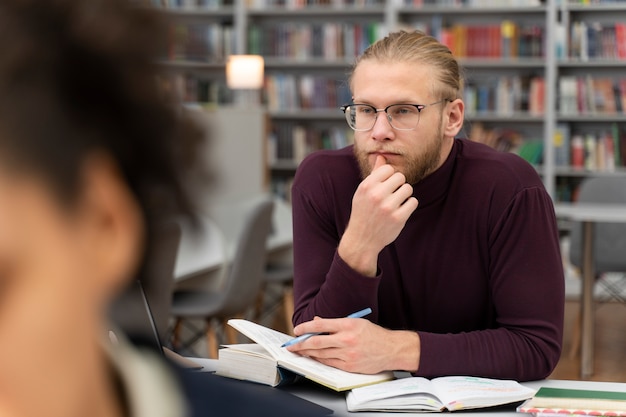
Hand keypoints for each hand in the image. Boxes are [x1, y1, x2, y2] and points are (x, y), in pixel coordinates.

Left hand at [286, 316, 419, 374]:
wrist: (391, 349)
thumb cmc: (373, 334)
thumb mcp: (355, 322)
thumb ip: (335, 323)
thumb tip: (316, 322)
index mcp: (347, 324)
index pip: (320, 325)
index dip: (305, 327)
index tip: (297, 329)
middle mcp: (346, 339)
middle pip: (316, 342)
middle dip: (300, 344)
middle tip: (291, 344)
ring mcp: (348, 354)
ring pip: (321, 354)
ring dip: (307, 352)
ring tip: (299, 350)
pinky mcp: (349, 366)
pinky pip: (329, 363)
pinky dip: (319, 359)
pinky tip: (313, 357)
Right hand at [338, 155, 417, 275]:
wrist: (361, 240)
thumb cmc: (363, 212)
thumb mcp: (363, 193)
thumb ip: (374, 175)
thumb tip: (382, 157)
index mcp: (366, 186)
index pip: (388, 169)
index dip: (389, 177)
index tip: (386, 186)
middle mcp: (376, 195)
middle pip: (400, 177)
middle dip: (398, 185)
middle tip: (392, 195)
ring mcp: (388, 207)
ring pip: (408, 188)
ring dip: (404, 195)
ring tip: (396, 203)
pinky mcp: (398, 218)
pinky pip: (413, 202)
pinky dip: (409, 206)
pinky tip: (400, 211)